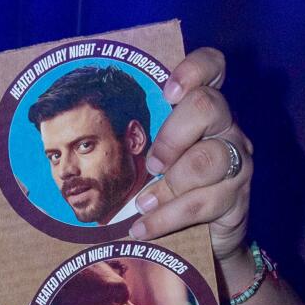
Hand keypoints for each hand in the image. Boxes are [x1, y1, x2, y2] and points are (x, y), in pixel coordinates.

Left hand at [132, 48, 251, 260]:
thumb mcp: (154, 158)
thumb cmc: (169, 186)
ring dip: (167, 185)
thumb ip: (138, 140)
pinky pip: (202, 203)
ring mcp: (237, 162)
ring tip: (143, 203)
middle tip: (152, 166)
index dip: (194, 69)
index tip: (168, 92)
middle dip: (170, 137)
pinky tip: (143, 227)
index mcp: (204, 110)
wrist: (206, 237)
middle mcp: (227, 128)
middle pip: (206, 107)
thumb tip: (67, 140)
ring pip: (206, 160)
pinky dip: (166, 218)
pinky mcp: (237, 199)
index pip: (212, 67)